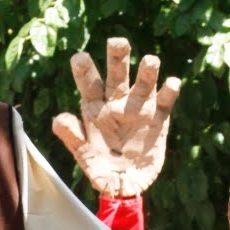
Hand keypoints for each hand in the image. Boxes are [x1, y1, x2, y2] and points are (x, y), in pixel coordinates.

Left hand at [53, 37, 180, 196]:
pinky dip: (169, 91)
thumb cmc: (100, 171)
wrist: (126, 187)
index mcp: (95, 110)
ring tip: (150, 61)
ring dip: (147, 72)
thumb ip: (73, 138)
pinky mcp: (159, 119)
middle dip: (118, 58)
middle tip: (117, 42)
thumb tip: (58, 119)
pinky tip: (172, 84)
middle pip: (117, 75)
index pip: (88, 85)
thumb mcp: (84, 158)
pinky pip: (165, 101)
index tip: (79, 57)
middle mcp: (117, 104)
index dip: (84, 70)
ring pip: (144, 84)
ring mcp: (139, 109)